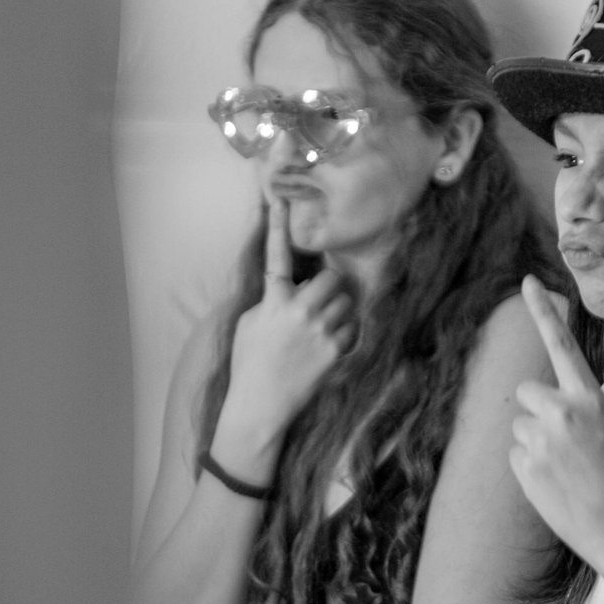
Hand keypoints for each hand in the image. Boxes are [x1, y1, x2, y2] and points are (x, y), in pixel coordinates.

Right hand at [220, 199, 354, 459]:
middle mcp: (299, 312)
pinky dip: (345, 334)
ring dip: (339, 311)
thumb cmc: (250, 364)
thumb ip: (271, 300)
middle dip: (330, 288)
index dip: (276, 224)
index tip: (279, 196)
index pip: (276, 255)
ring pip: (347, 303)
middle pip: (333, 279)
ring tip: (320, 329)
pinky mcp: (336, 351)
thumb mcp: (251, 324)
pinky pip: (353, 328)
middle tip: (318, 303)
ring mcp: (320, 331)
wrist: (260, 407)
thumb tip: (290, 284)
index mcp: (273, 302)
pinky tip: (326, 347)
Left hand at [509, 276, 603, 570]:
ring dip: (535, 443)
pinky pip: (516, 455)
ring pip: (520, 426)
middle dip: (536, 410)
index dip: (544, 310)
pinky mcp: (524, 466)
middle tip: (561, 439)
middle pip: (526, 392)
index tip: (528, 280)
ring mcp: (541, 439)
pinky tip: (555, 484)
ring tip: (565, 469)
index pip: (562, 344)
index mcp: (589, 398)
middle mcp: (563, 411)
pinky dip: (529, 468)